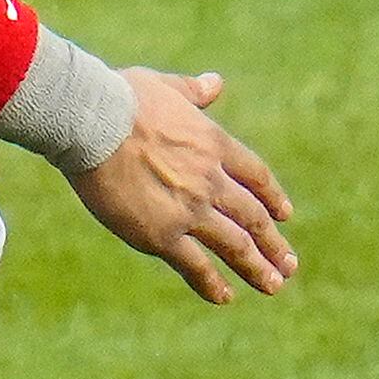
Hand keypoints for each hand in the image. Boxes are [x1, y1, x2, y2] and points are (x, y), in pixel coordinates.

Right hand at [65, 68, 296, 303]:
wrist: (89, 120)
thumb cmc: (118, 97)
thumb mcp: (163, 86)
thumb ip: (192, 91)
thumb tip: (216, 82)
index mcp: (212, 144)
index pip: (255, 176)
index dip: (272, 197)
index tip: (284, 215)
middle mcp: (210, 180)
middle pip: (252, 217)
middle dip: (272, 242)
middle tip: (289, 264)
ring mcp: (189, 210)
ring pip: (234, 245)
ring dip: (256, 267)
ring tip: (273, 286)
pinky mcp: (162, 233)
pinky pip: (195, 265)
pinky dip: (212, 283)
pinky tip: (224, 296)